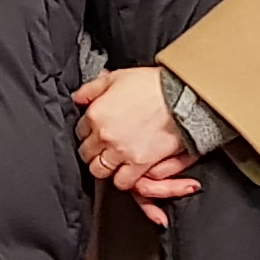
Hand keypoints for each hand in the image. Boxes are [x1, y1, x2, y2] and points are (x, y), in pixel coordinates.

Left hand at [74, 66, 200, 224]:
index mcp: (96, 113)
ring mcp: (121, 151)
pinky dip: (123, 179)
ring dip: (105, 167)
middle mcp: (104, 135)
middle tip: (104, 148)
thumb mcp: (117, 77)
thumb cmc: (152, 84)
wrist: (182, 96)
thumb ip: (92, 88)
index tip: (97, 132)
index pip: (79, 132)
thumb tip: (78, 98)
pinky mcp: (140, 163)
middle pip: (86, 153)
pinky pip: (122, 182)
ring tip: (113, 161)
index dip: (89, 132)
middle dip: (94, 151)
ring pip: (99, 170)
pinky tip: (127, 171)